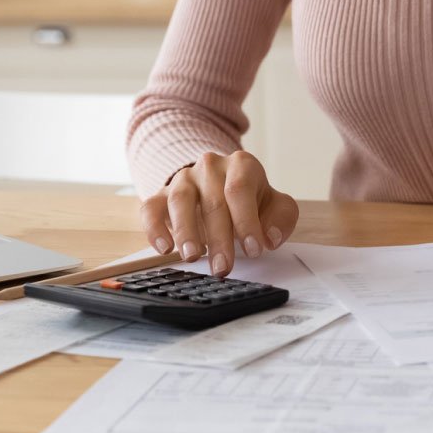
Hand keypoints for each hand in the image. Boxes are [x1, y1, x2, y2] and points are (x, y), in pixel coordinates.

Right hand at [140, 150, 299, 276]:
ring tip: (192, 256)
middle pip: (213, 200)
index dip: (246, 221)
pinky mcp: (161, 194)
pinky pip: (151, 207)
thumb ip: (281, 218)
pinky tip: (163, 248)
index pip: (240, 189)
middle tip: (223, 267)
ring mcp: (184, 179)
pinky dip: (154, 228)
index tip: (254, 250)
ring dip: (186, 230)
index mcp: (241, 164)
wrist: (220, 185)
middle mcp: (210, 166)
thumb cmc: (250, 200)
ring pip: (180, 200)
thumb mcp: (275, 205)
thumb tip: (269, 237)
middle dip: (219, 238)